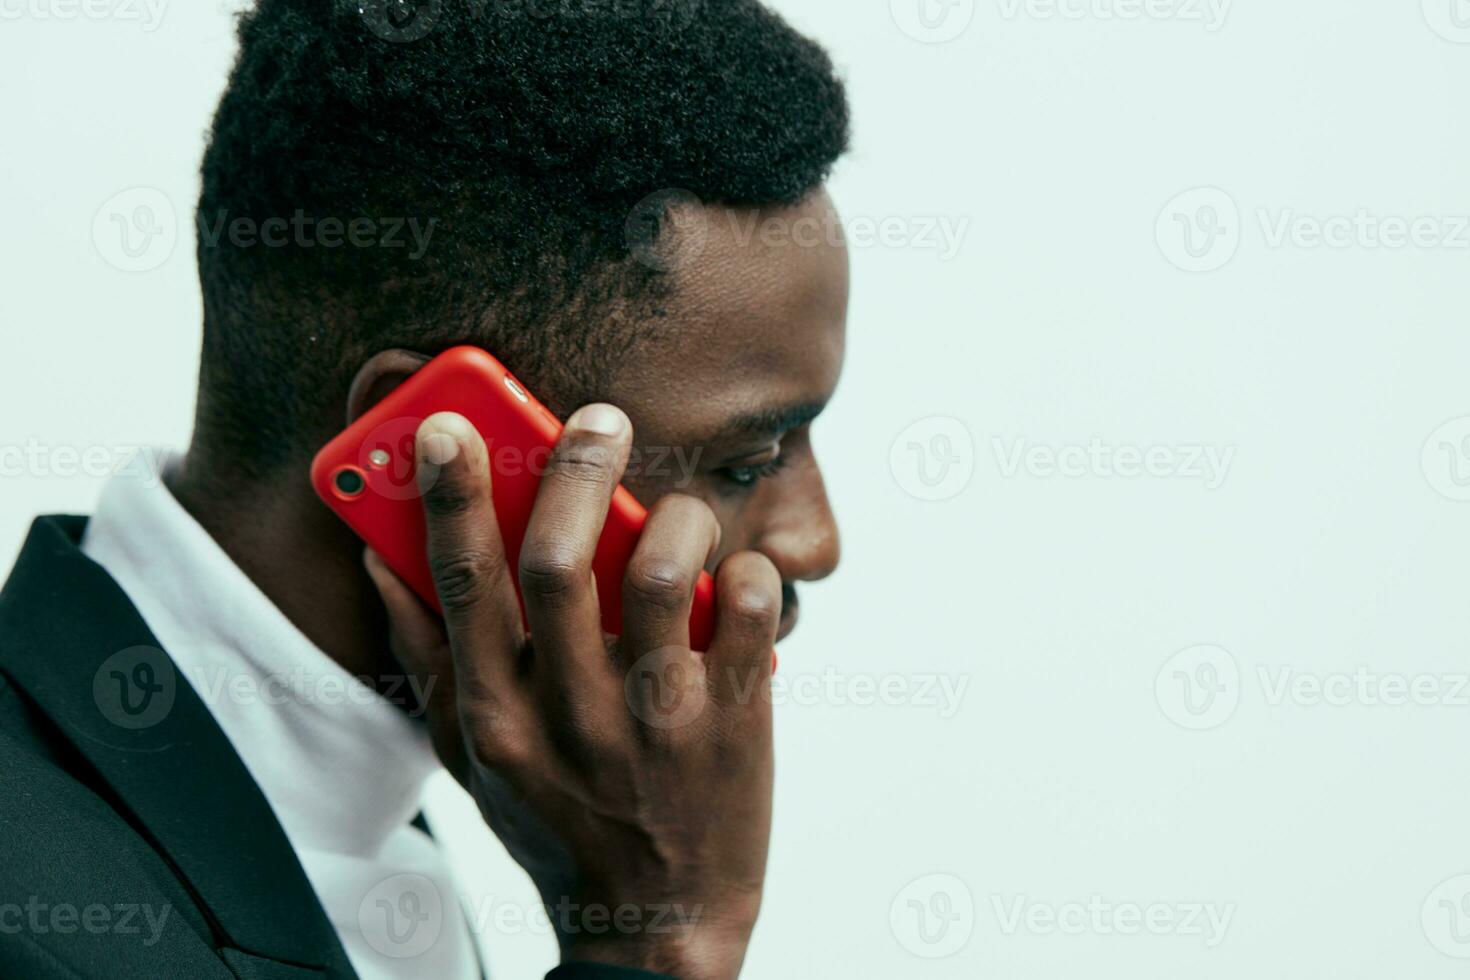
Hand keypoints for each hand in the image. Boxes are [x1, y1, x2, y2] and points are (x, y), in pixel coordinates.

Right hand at [363, 406, 780, 979]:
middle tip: (602, 421)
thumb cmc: (553, 822)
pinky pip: (748, 613)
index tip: (450, 424)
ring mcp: (653, 719)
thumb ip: (425, 655)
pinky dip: (750, 575)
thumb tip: (381, 559)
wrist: (653, 922)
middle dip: (575, 467)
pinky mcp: (731, 722)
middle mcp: (567, 713)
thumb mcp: (468, 753)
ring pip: (662, 572)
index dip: (450, 493)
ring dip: (676, 518)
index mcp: (494, 712)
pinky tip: (739, 577)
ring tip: (680, 512)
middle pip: (558, 558)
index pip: (462, 582)